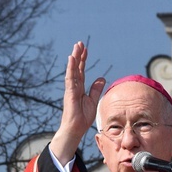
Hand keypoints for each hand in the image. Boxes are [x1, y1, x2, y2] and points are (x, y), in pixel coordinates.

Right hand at [50, 41, 106, 163]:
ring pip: (73, 70)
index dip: (83, 60)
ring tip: (76, 47)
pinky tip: (72, 59)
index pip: (81, 71)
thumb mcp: (93, 100)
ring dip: (74, 58)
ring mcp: (71, 89)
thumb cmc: (83, 116)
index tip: (85, 50)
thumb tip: (101, 78)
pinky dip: (71, 68)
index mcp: (79, 88)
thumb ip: (96, 89)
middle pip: (76, 68)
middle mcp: (74, 86)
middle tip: (80, 43)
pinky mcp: (70, 93)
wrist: (76, 128)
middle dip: (78, 55)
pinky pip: (70, 78)